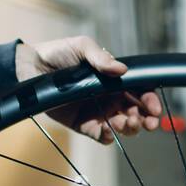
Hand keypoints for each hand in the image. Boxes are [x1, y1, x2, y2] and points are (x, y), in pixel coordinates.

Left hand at [16, 35, 162, 143]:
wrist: (30, 68)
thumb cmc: (58, 53)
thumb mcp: (82, 48)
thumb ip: (101, 58)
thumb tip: (121, 69)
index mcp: (115, 80)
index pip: (141, 92)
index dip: (151, 101)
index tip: (154, 108)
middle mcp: (111, 97)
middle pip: (138, 113)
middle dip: (146, 119)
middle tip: (148, 123)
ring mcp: (99, 112)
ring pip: (124, 127)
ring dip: (130, 128)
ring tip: (126, 122)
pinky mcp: (84, 125)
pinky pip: (102, 136)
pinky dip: (108, 137)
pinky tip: (106, 131)